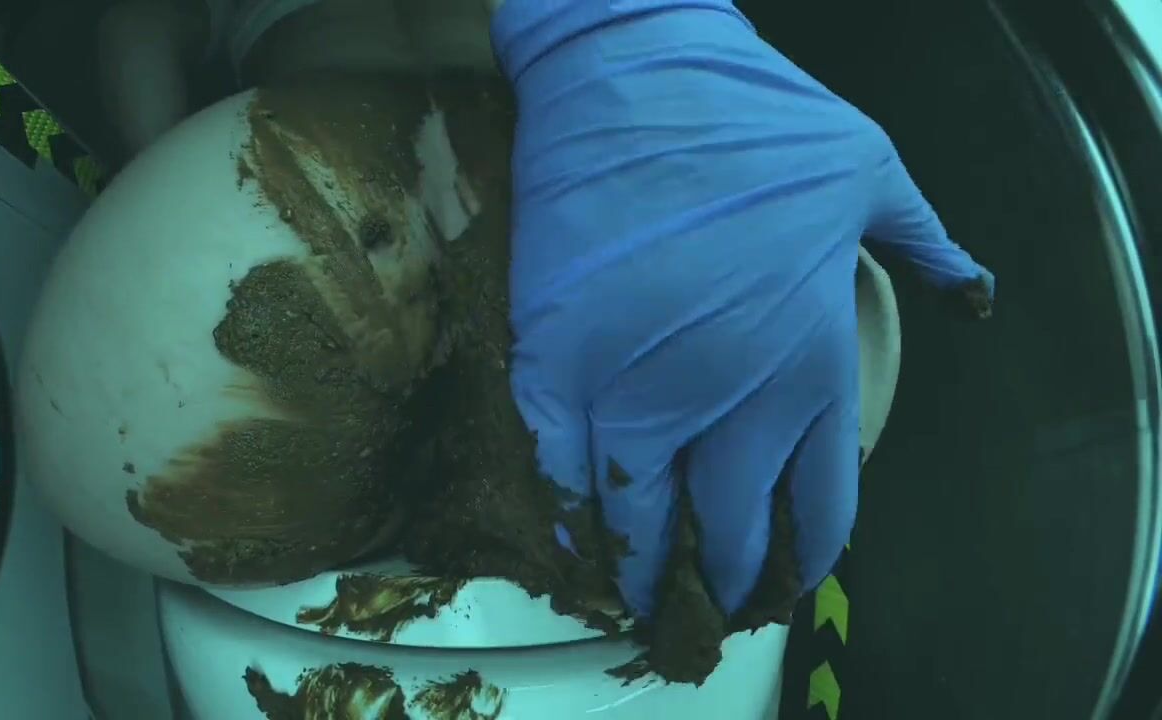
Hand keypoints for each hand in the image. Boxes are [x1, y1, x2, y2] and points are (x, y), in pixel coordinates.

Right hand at [492, 1, 993, 619]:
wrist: (632, 69)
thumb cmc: (752, 116)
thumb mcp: (870, 172)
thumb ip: (925, 245)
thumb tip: (975, 294)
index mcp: (813, 361)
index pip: (820, 505)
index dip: (802, 554)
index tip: (785, 574)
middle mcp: (729, 397)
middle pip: (727, 529)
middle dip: (722, 580)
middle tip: (711, 603)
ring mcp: (634, 387)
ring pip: (638, 518)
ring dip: (643, 571)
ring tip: (644, 597)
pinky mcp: (555, 365)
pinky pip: (558, 472)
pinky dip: (568, 519)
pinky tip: (577, 546)